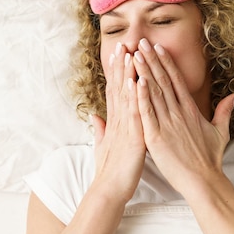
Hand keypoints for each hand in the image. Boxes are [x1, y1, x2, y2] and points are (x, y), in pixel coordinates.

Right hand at [92, 42, 146, 202]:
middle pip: (118, 87)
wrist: (110, 189)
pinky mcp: (133, 137)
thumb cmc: (109, 169)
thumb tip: (95, 117)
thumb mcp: (104, 145)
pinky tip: (138, 81)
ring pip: (125, 96)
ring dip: (127, 74)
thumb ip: (101, 129)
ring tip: (128, 54)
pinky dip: (136, 97)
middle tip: (122, 43)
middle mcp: (117, 120)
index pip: (115, 91)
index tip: (118, 53)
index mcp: (114, 121)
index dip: (116, 72)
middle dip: (120, 65)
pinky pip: (135, 113)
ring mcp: (124, 127)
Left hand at [132, 39, 233, 195]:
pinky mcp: (156, 137)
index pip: (176, 79)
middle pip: (163, 80)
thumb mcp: (221, 131)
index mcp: (190, 109)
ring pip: (153, 92)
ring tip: (134, 54)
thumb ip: (225, 111)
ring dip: (143, 72)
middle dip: (150, 59)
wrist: (204, 180)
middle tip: (140, 41)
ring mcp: (167, 123)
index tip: (157, 47)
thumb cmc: (210, 158)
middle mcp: (178, 112)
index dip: (165, 62)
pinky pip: (147, 113)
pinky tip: (135, 82)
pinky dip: (141, 97)